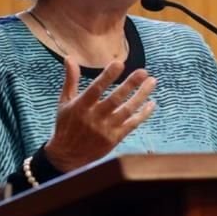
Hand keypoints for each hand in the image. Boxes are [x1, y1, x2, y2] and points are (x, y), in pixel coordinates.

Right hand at [44, 56, 155, 171]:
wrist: (67, 157)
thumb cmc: (66, 125)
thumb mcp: (64, 102)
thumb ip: (71, 80)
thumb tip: (70, 58)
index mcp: (80, 107)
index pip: (95, 89)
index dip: (107, 77)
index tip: (119, 63)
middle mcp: (94, 118)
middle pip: (115, 99)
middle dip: (130, 85)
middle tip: (143, 71)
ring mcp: (106, 129)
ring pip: (127, 110)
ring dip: (141, 96)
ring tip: (152, 82)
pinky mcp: (115, 139)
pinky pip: (132, 124)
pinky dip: (143, 114)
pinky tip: (152, 103)